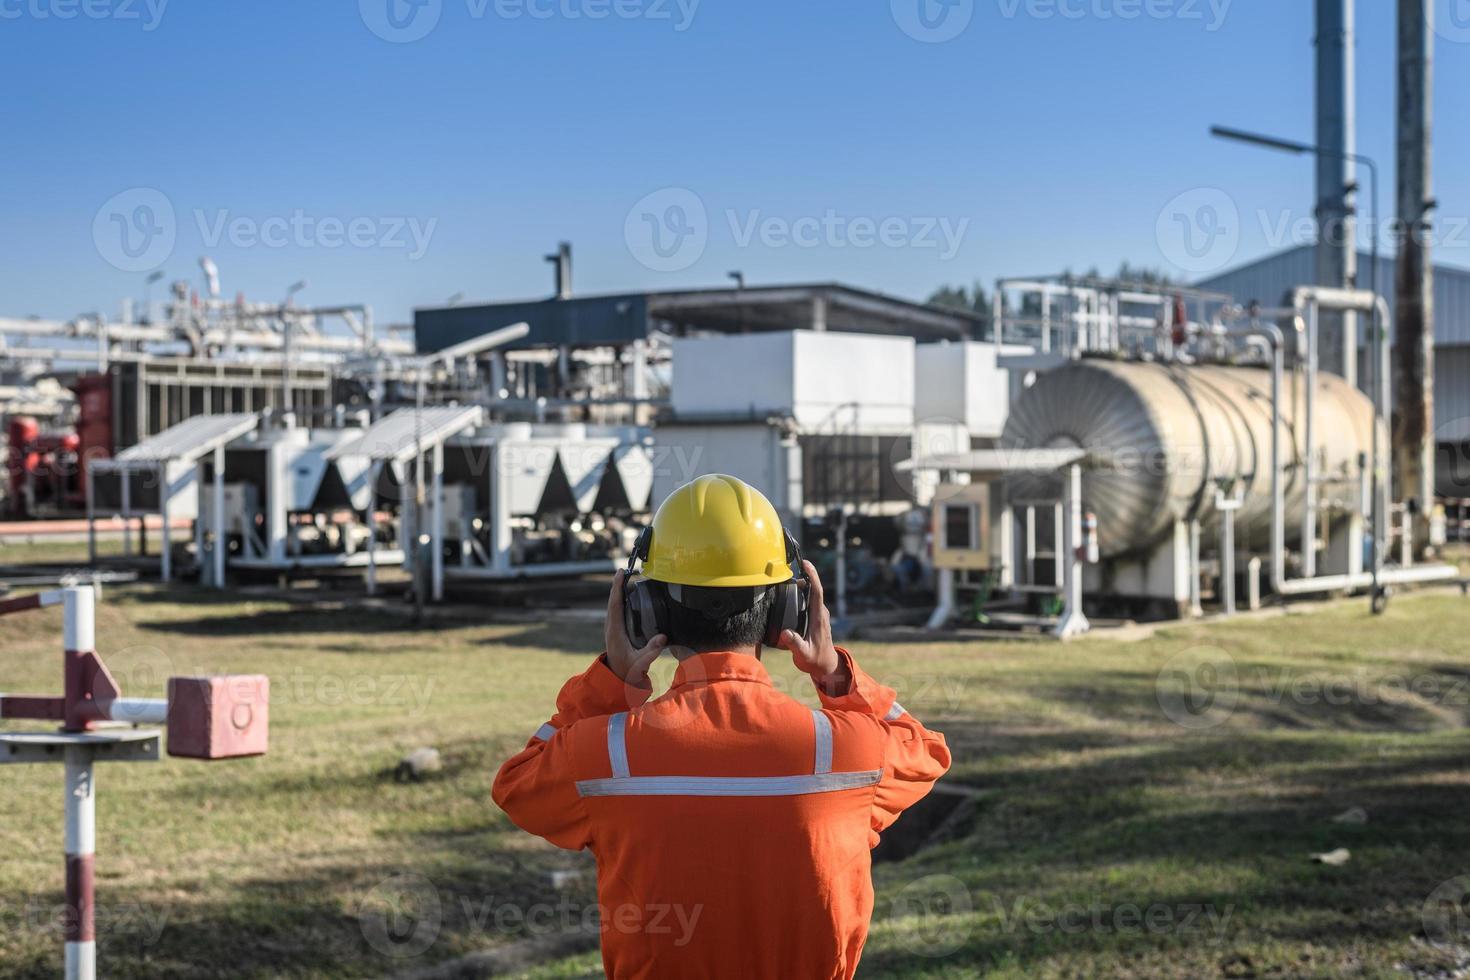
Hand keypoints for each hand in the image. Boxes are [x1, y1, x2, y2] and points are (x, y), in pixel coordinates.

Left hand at [605, 570, 665, 687]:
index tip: (620, 574)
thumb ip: (651, 651)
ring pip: (614, 605)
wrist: (617, 679)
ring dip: (619, 591)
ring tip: (626, 578)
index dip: (617, 588)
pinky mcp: (616, 630)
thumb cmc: (628, 671)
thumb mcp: (640, 663)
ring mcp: (612, 628)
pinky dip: (620, 599)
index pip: (615, 605)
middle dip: (618, 585)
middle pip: (613, 601)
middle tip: (624, 570)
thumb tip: (662, 637)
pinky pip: (616, 610)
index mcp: (615, 631)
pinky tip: (627, 595)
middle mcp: (611, 627)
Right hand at [776, 560, 848, 692]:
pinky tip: (792, 593)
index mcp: (819, 618)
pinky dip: (802, 594)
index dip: (812, 576)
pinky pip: (810, 601)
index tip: (806, 563)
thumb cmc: (815, 661)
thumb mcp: (803, 655)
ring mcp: (820, 615)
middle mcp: (821, 613)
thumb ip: (795, 644)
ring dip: (802, 584)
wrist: (826, 666)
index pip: (817, 591)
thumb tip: (785, 633)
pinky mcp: (817, 617)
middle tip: (788, 569)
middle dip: (804, 575)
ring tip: (787, 578)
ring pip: (812, 594)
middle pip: (814, 589)